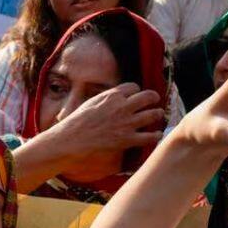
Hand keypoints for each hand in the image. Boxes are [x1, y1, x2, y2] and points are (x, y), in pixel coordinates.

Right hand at [45, 83, 166, 164]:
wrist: (69, 140)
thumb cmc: (75, 122)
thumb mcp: (90, 103)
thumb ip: (106, 99)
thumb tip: (114, 97)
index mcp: (112, 95)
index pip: (134, 87)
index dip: (136, 91)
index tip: (136, 96)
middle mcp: (122, 107)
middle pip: (149, 96)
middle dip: (153, 98)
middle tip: (154, 102)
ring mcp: (126, 123)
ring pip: (153, 114)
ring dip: (158, 114)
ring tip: (158, 116)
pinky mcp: (126, 139)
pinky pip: (150, 136)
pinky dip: (155, 135)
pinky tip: (155, 135)